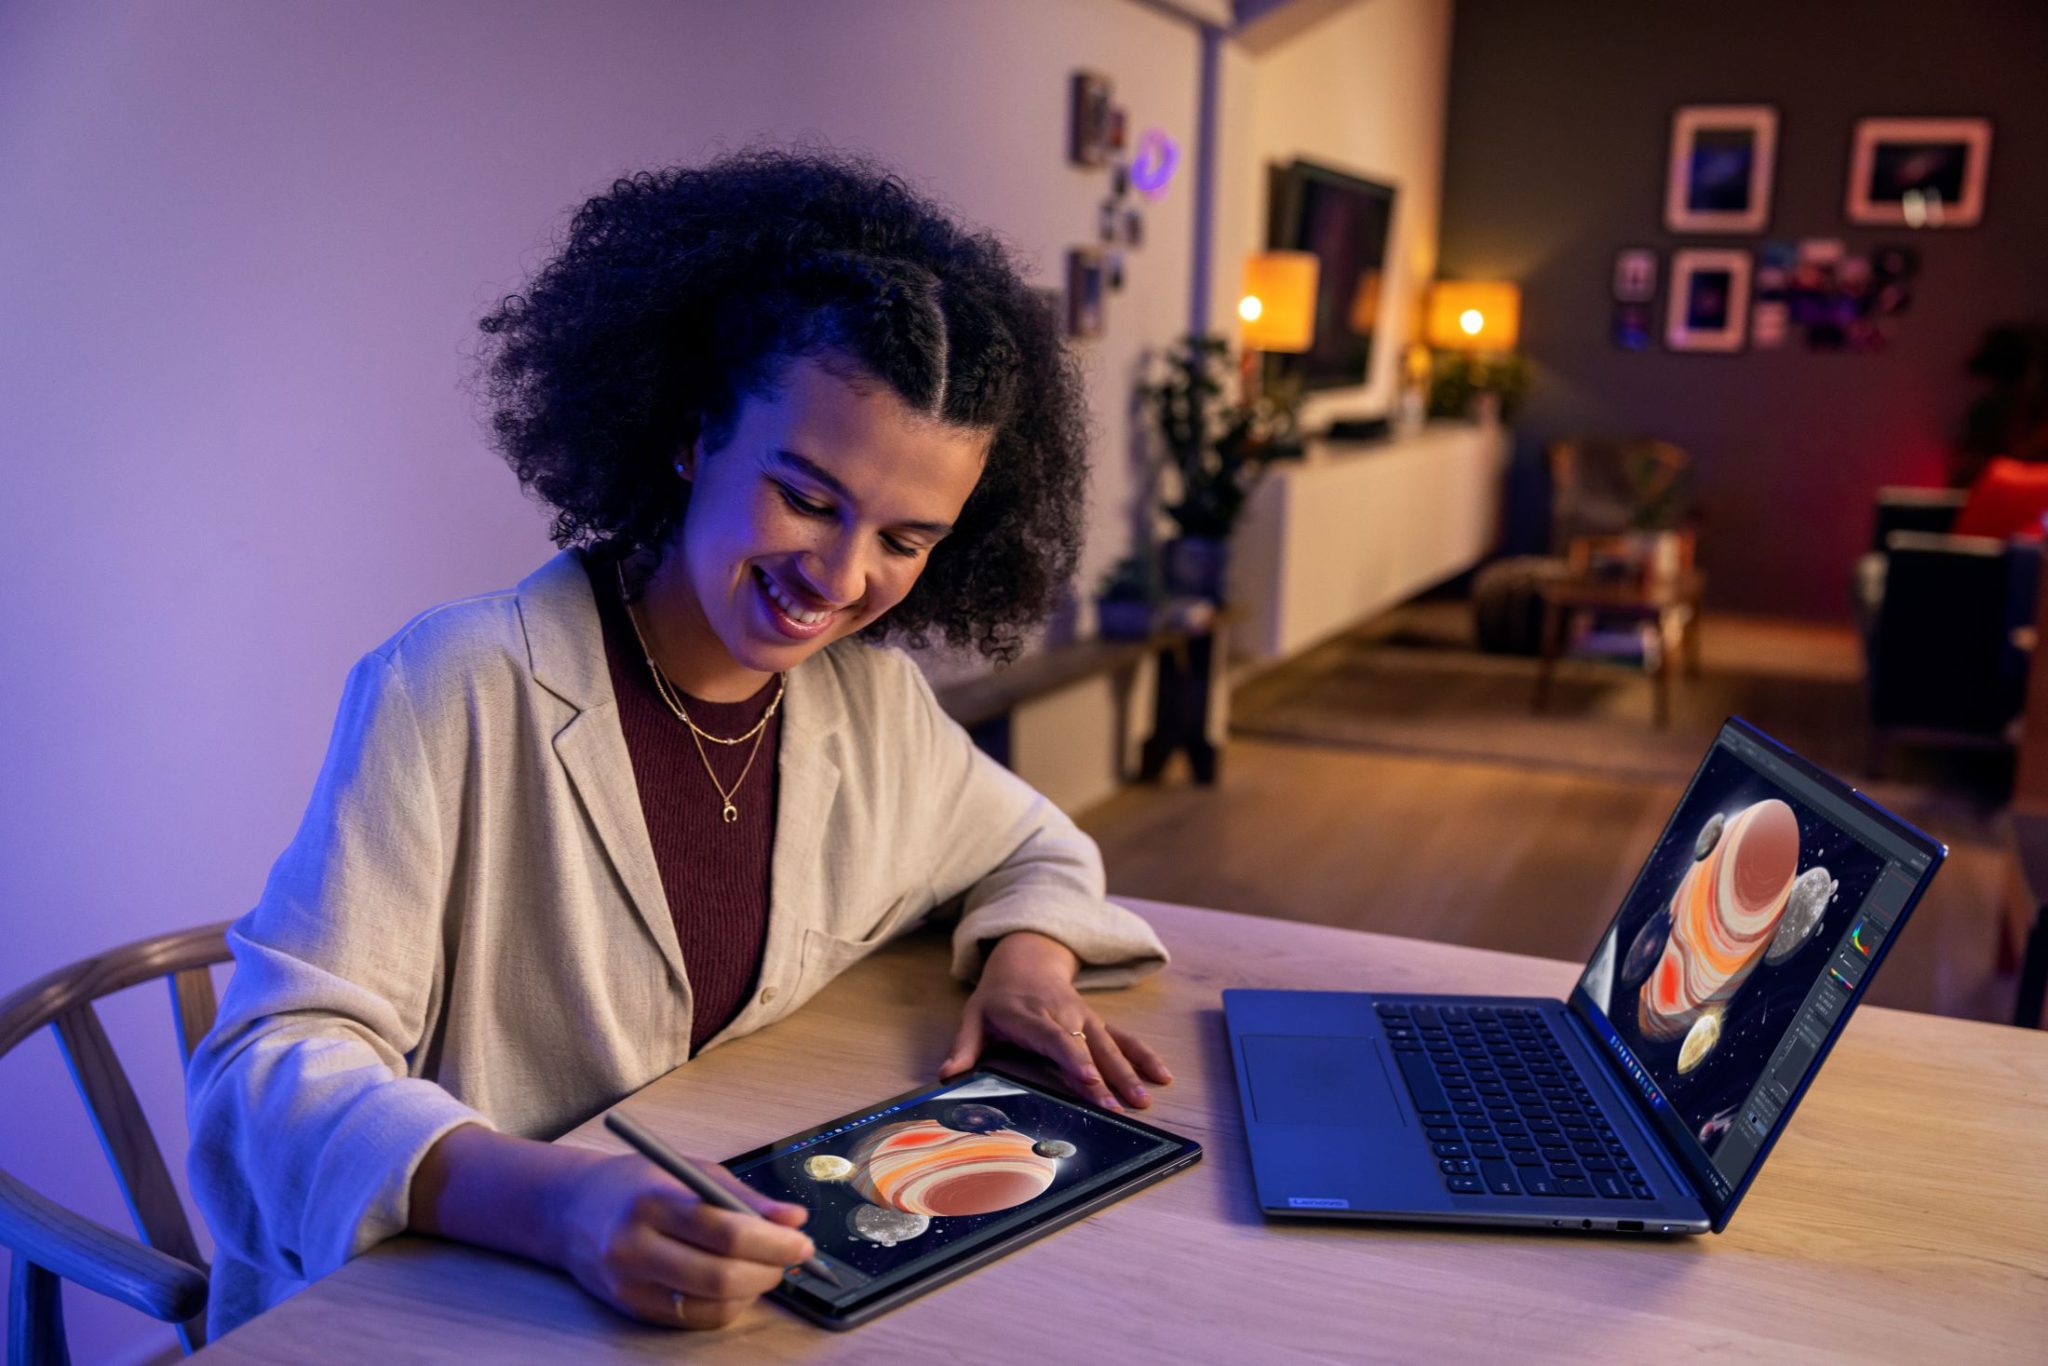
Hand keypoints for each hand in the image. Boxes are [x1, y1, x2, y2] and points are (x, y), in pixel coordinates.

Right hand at [548, 1151, 814, 1329]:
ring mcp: (631, 1285)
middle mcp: (636, 1247)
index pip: (724, 1231)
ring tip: (765, 1266)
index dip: (773, 1242)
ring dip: (754, 1290)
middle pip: (720, 1276)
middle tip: (792, 1257)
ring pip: (712, 1305)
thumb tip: (794, 1220)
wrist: (571, 1211)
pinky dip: (728, 1305)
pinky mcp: (633, 1309)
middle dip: (770, 1270)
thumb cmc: (636, 1184)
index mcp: (653, 1202)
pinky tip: (736, 1282)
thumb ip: (743, 1197)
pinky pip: (695, 1319)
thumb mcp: (689, 1170)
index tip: (802, 1241)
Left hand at [938, 931, 1172, 1110]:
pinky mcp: (1098, 1022)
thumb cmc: (997, 997)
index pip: (1054, 1038)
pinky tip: (1162, 1075)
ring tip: (1144, 1100)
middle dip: (1106, 1078)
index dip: (1072, 1058)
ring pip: (1110, 1044)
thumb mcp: (973, 1016)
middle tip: (1121, 1107)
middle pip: (1087, 1047)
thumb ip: (964, 1047)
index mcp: (1030, 1016)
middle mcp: (1062, 1015)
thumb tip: (947, 1075)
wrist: (1025, 959)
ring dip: (1129, 1072)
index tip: (1088, 1079)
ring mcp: (1084, 1018)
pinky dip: (1144, 1055)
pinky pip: (1124, 1038)